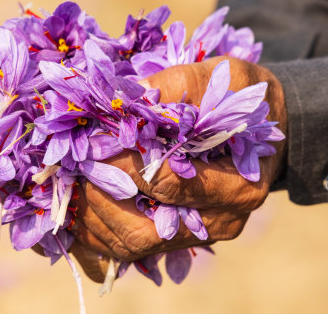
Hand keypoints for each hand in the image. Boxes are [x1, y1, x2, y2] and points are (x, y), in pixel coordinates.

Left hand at [70, 56, 285, 264]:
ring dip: (91, 215)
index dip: (126, 162)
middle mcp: (220, 222)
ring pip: (131, 244)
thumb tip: (127, 96)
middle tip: (73, 160)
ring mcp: (197, 235)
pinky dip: (95, 231)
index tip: (97, 137)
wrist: (259, 127)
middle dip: (101, 194)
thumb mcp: (228, 78)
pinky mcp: (177, 237)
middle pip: (145, 228)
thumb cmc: (244, 100)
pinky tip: (77, 202)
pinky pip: (127, 249)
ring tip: (69, 177)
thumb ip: (182, 84)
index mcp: (239, 187)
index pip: (169, 185)